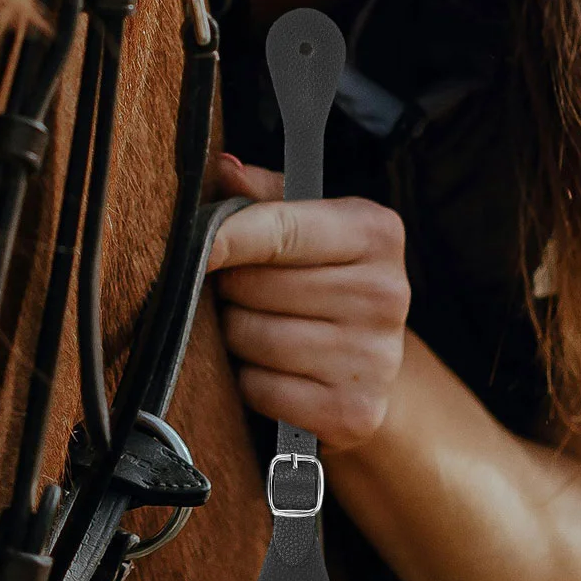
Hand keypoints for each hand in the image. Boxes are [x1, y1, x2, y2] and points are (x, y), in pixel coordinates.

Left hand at [206, 154, 410, 451]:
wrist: (372, 366)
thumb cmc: (327, 282)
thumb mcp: (310, 226)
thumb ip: (265, 197)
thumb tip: (221, 168)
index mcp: (376, 233)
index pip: (280, 230)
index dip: (225, 236)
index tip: (194, 244)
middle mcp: (386, 294)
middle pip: (256, 286)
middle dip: (231, 288)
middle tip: (239, 291)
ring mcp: (374, 358)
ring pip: (253, 338)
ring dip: (235, 334)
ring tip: (254, 326)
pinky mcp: (354, 412)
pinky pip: (261, 389)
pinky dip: (250, 382)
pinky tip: (270, 368)